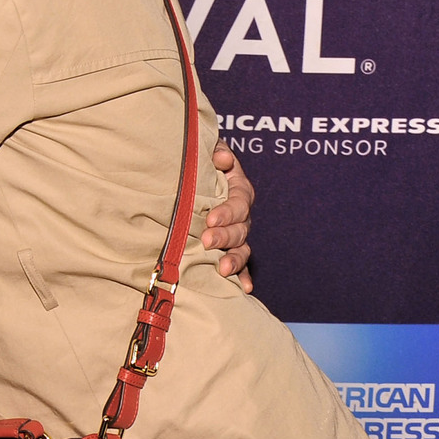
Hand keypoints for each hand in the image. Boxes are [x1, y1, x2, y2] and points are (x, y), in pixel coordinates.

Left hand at [202, 140, 254, 291]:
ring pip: (242, 248)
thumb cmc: (199, 160)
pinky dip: (244, 276)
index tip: (210, 219)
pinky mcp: (229, 248)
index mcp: (238, 188)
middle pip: (240, 228)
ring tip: (223, 269)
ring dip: (234, 260)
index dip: (227, 211)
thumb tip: (223, 160)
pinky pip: (242, 265)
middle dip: (224, 236)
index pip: (239, 201)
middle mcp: (241, 214)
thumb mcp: (206, 149)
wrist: (193, 174)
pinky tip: (245, 289)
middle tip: (206, 240)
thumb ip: (215, 151)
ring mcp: (237, 233)